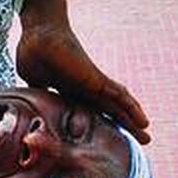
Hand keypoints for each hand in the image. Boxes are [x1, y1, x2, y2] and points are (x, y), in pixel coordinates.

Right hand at [16, 18, 149, 142]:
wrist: (38, 35)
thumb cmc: (33, 52)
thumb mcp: (34, 83)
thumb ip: (37, 97)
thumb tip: (31, 111)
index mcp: (70, 92)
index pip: (90, 113)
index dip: (100, 127)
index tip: (107, 142)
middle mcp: (84, 88)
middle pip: (108, 111)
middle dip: (122, 126)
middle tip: (138, 142)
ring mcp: (92, 83)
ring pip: (117, 106)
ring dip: (132, 121)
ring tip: (146, 135)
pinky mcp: (96, 79)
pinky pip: (118, 96)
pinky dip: (131, 108)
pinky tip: (142, 121)